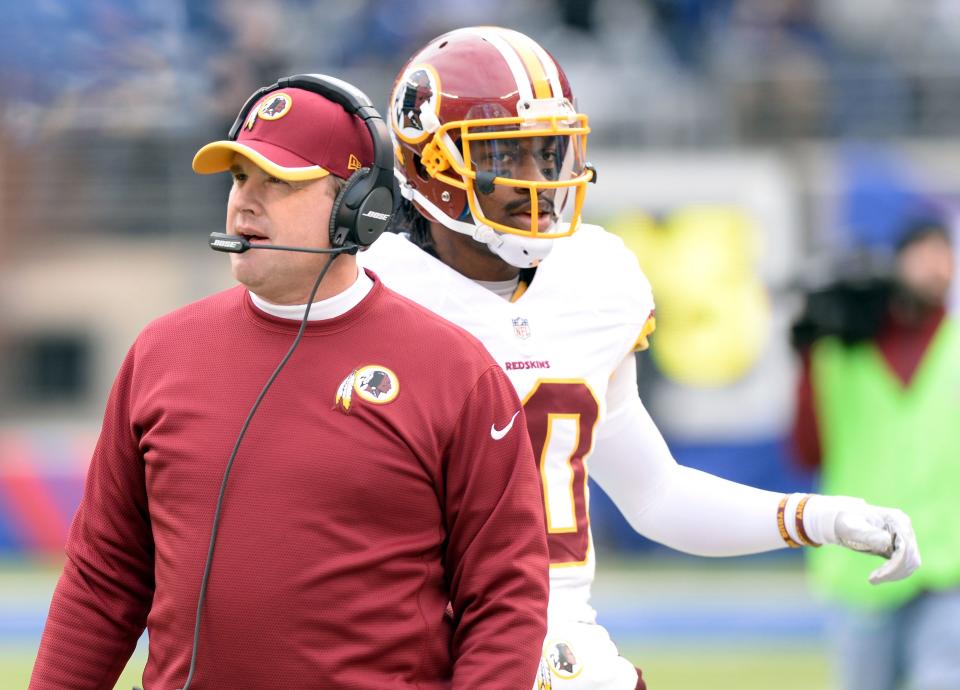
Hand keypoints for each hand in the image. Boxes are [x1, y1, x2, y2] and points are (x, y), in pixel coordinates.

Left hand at [803, 495, 921, 584]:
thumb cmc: (844, 521)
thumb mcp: (852, 527)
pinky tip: (878, 575)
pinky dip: (894, 573)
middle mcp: (904, 527)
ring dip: (895, 574)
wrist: (840, 520)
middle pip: (911, 557)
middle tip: (873, 579)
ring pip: (911, 563)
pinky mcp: (899, 546)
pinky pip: (905, 564)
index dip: (894, 566)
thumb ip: (868, 534)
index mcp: (897, 520)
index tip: (874, 577)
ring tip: (874, 578)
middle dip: (894, 572)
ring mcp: (904, 537)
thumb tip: (887, 542)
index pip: (905, 549)